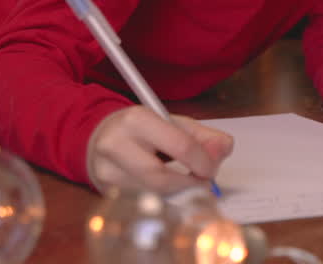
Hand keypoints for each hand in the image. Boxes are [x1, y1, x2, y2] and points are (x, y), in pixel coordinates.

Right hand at [86, 106, 232, 193]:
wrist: (98, 136)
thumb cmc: (142, 130)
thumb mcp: (172, 123)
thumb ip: (203, 136)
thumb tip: (224, 148)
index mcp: (137, 120)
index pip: (179, 146)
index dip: (203, 162)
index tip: (212, 170)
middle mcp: (116, 145)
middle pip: (161, 179)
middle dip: (188, 185)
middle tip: (203, 183)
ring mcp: (106, 171)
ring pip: (150, 195)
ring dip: (176, 194)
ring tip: (185, 183)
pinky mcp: (103, 191)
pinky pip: (141, 202)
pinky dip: (160, 200)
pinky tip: (166, 190)